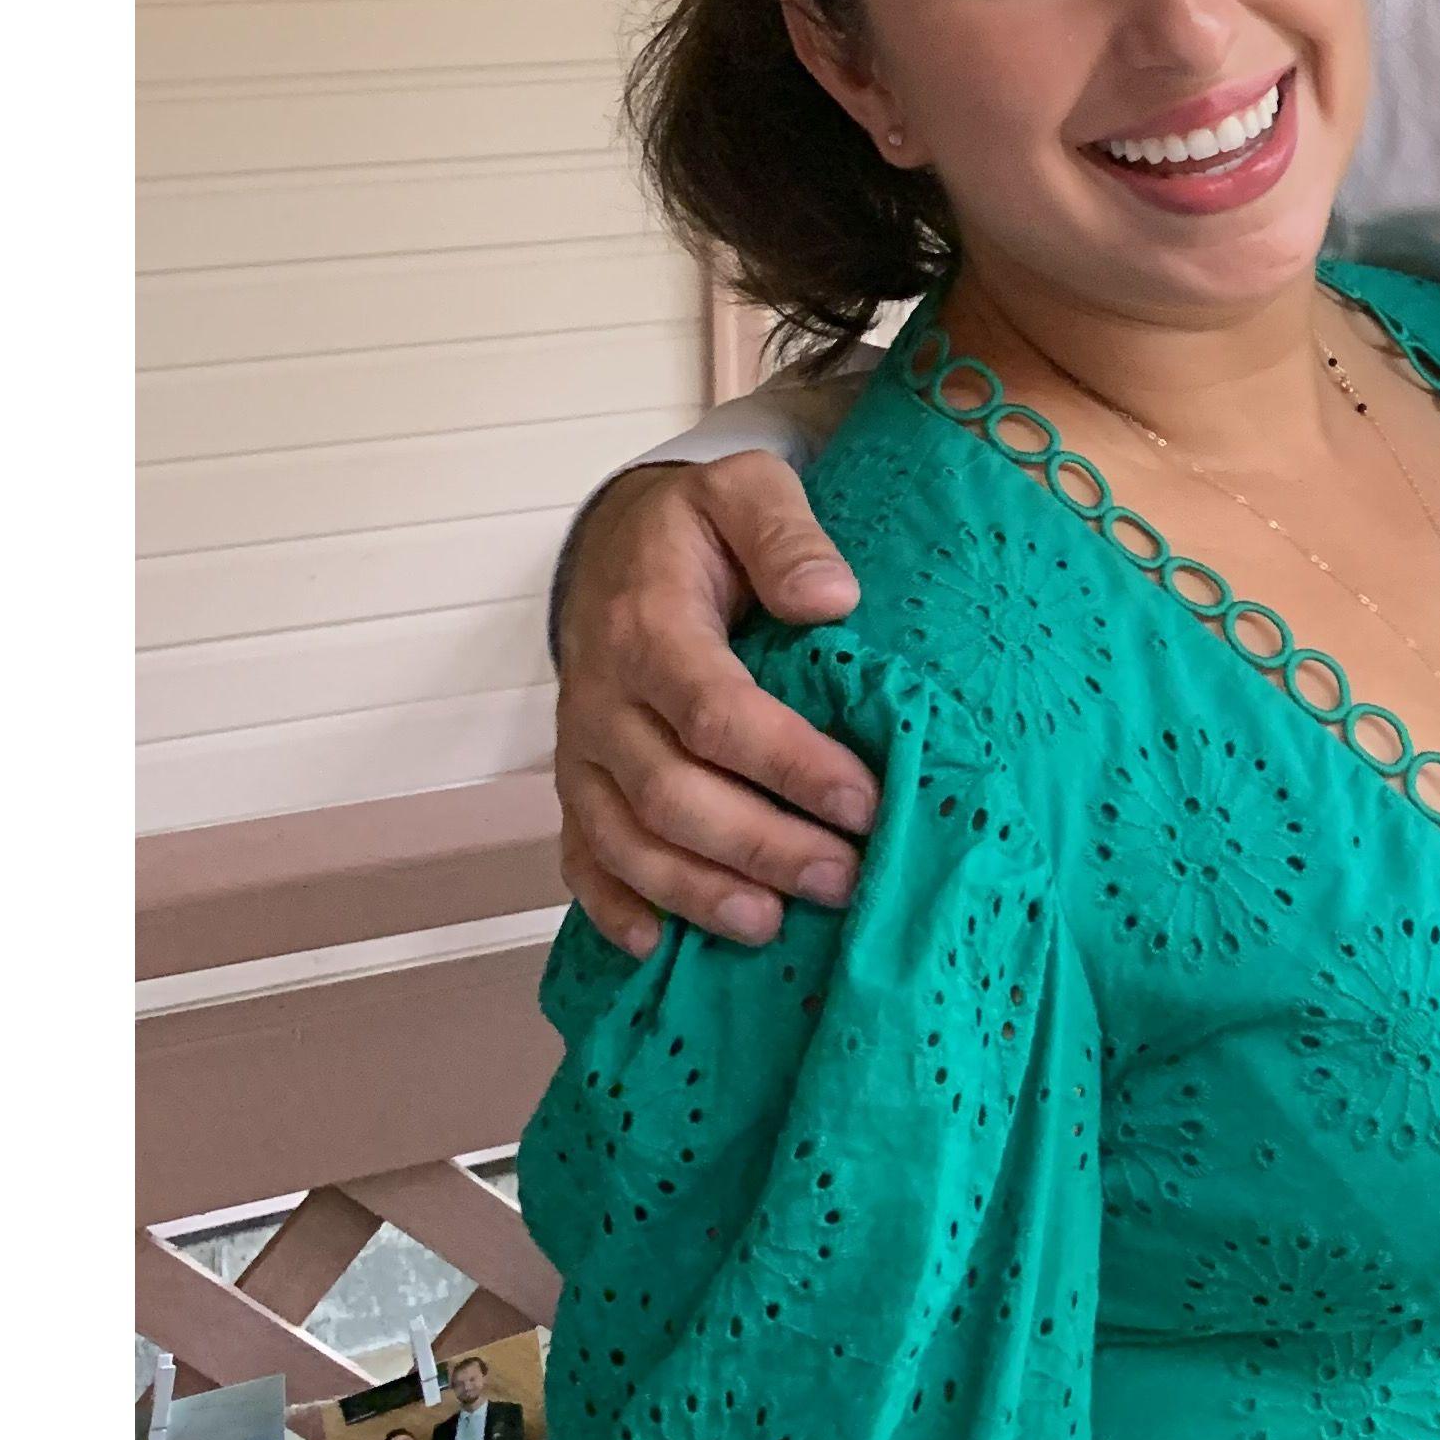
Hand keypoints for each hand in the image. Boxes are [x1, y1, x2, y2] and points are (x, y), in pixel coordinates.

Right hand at [554, 457, 878, 954]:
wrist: (616, 543)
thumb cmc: (697, 527)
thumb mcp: (746, 491)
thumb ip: (787, 534)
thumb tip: (832, 599)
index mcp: (648, 626)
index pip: (717, 712)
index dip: (789, 765)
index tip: (864, 802)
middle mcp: (602, 698)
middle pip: (673, 795)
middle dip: (761, 847)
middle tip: (845, 879)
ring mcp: (580, 751)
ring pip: (626, 841)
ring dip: (698, 892)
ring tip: (772, 926)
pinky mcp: (576, 784)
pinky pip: (579, 856)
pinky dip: (612, 906)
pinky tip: (656, 948)